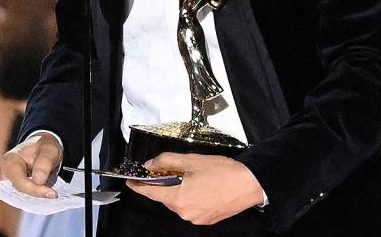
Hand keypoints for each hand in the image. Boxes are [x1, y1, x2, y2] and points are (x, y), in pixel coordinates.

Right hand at [0, 132, 63, 198]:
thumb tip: (38, 180)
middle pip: (20, 192)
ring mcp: (10, 183)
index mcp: (10, 162)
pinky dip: (37, 198)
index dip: (35, 189)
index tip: (53, 193)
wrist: (43, 150)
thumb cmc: (44, 148)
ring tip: (52, 195)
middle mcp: (6, 175)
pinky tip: (47, 196)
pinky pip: (25, 198)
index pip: (20, 182)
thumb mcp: (48, 149)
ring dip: (37, 199)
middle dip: (37, 195)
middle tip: (54, 195)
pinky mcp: (17, 189)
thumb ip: (44, 162)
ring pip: (22, 197)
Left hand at [127, 153, 263, 224]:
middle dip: (164, 185)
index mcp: (178, 198)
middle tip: (168, 170)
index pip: (151, 193)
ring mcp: (196, 219)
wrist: (249, 184)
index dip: (139, 187)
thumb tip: (150, 164)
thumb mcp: (191, 160)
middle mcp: (184, 213)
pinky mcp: (207, 220)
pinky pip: (191, 208)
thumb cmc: (220, 170)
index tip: (130, 182)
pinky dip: (190, 198)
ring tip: (190, 177)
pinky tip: (200, 187)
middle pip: (166, 198)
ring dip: (179, 191)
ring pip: (179, 203)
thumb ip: (167, 161)